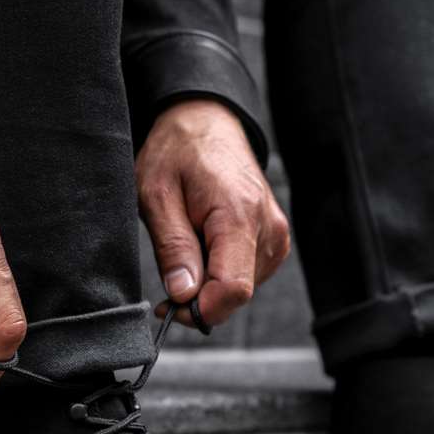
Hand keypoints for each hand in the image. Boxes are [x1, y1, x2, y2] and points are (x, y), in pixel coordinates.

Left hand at [136, 99, 289, 327]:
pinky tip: (205, 245)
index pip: (232, 289)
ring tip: (189, 245)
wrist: (208, 122)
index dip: (199, 310)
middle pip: (236, 293)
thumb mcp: (156, 195)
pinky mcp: (276, 240)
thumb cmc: (178, 152)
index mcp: (239, 215)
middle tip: (170, 276)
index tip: (168, 307)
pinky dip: (222, 272)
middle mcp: (268, 229)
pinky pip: (247, 274)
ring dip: (209, 282)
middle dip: (200, 297)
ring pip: (241, 288)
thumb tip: (183, 294)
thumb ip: (172, 247)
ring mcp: (277, 235)